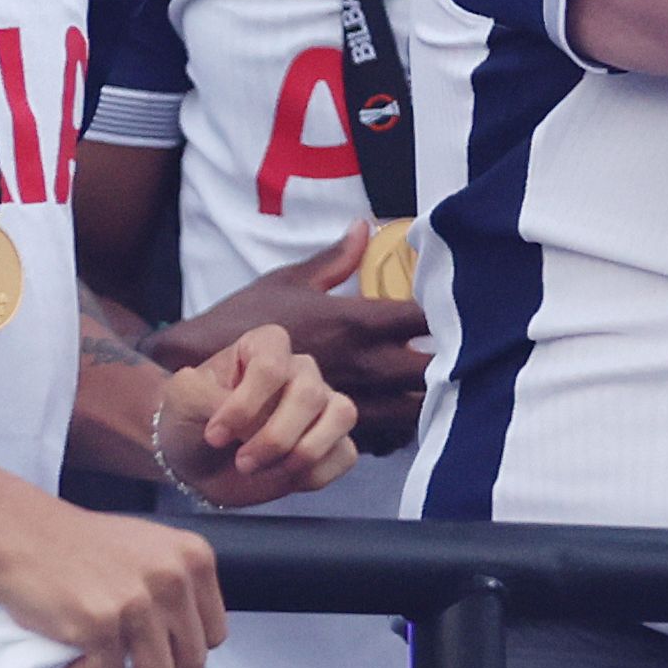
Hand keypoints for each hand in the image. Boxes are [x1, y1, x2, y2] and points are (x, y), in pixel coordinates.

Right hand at [0, 498, 227, 667]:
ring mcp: (138, 603)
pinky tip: (69, 644)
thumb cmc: (79, 545)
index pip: (214, 634)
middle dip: (155, 667)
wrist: (19, 529)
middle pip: (191, 662)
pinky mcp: (101, 625)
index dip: (182, 646)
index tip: (153, 644)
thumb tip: (190, 649)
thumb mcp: (149, 552)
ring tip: (97, 654)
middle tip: (122, 655)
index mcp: (194, 559)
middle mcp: (174, 579)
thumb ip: (176, 590)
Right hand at [148, 222, 431, 453]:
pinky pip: (386, 439)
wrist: (203, 376)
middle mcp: (362, 364)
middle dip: (454, 359)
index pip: (421, 316)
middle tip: (463, 349)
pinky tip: (401, 416)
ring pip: (416, 409)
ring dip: (431, 397)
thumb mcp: (288, 281)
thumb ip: (335, 259)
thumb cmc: (245, 321)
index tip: (458, 305)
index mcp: (354, 322)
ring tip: (440, 387)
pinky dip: (401, 430)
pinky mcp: (337, 430)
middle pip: (431, 367)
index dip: (446, 312)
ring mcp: (352, 400)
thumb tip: (365, 227)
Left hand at [157, 325, 364, 508]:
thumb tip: (249, 422)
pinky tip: (287, 478)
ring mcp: (322, 404)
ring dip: (304, 452)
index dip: (245, 405)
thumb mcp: (181, 399)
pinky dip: (319, 473)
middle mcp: (300, 370)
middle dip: (274, 438)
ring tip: (269, 470)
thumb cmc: (189, 420)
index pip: (272, 365)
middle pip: (309, 394)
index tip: (214, 435)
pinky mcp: (333, 442)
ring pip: (341, 415)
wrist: (197, 463)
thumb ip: (208, 397)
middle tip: (241, 463)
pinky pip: (347, 452)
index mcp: (264, 347)